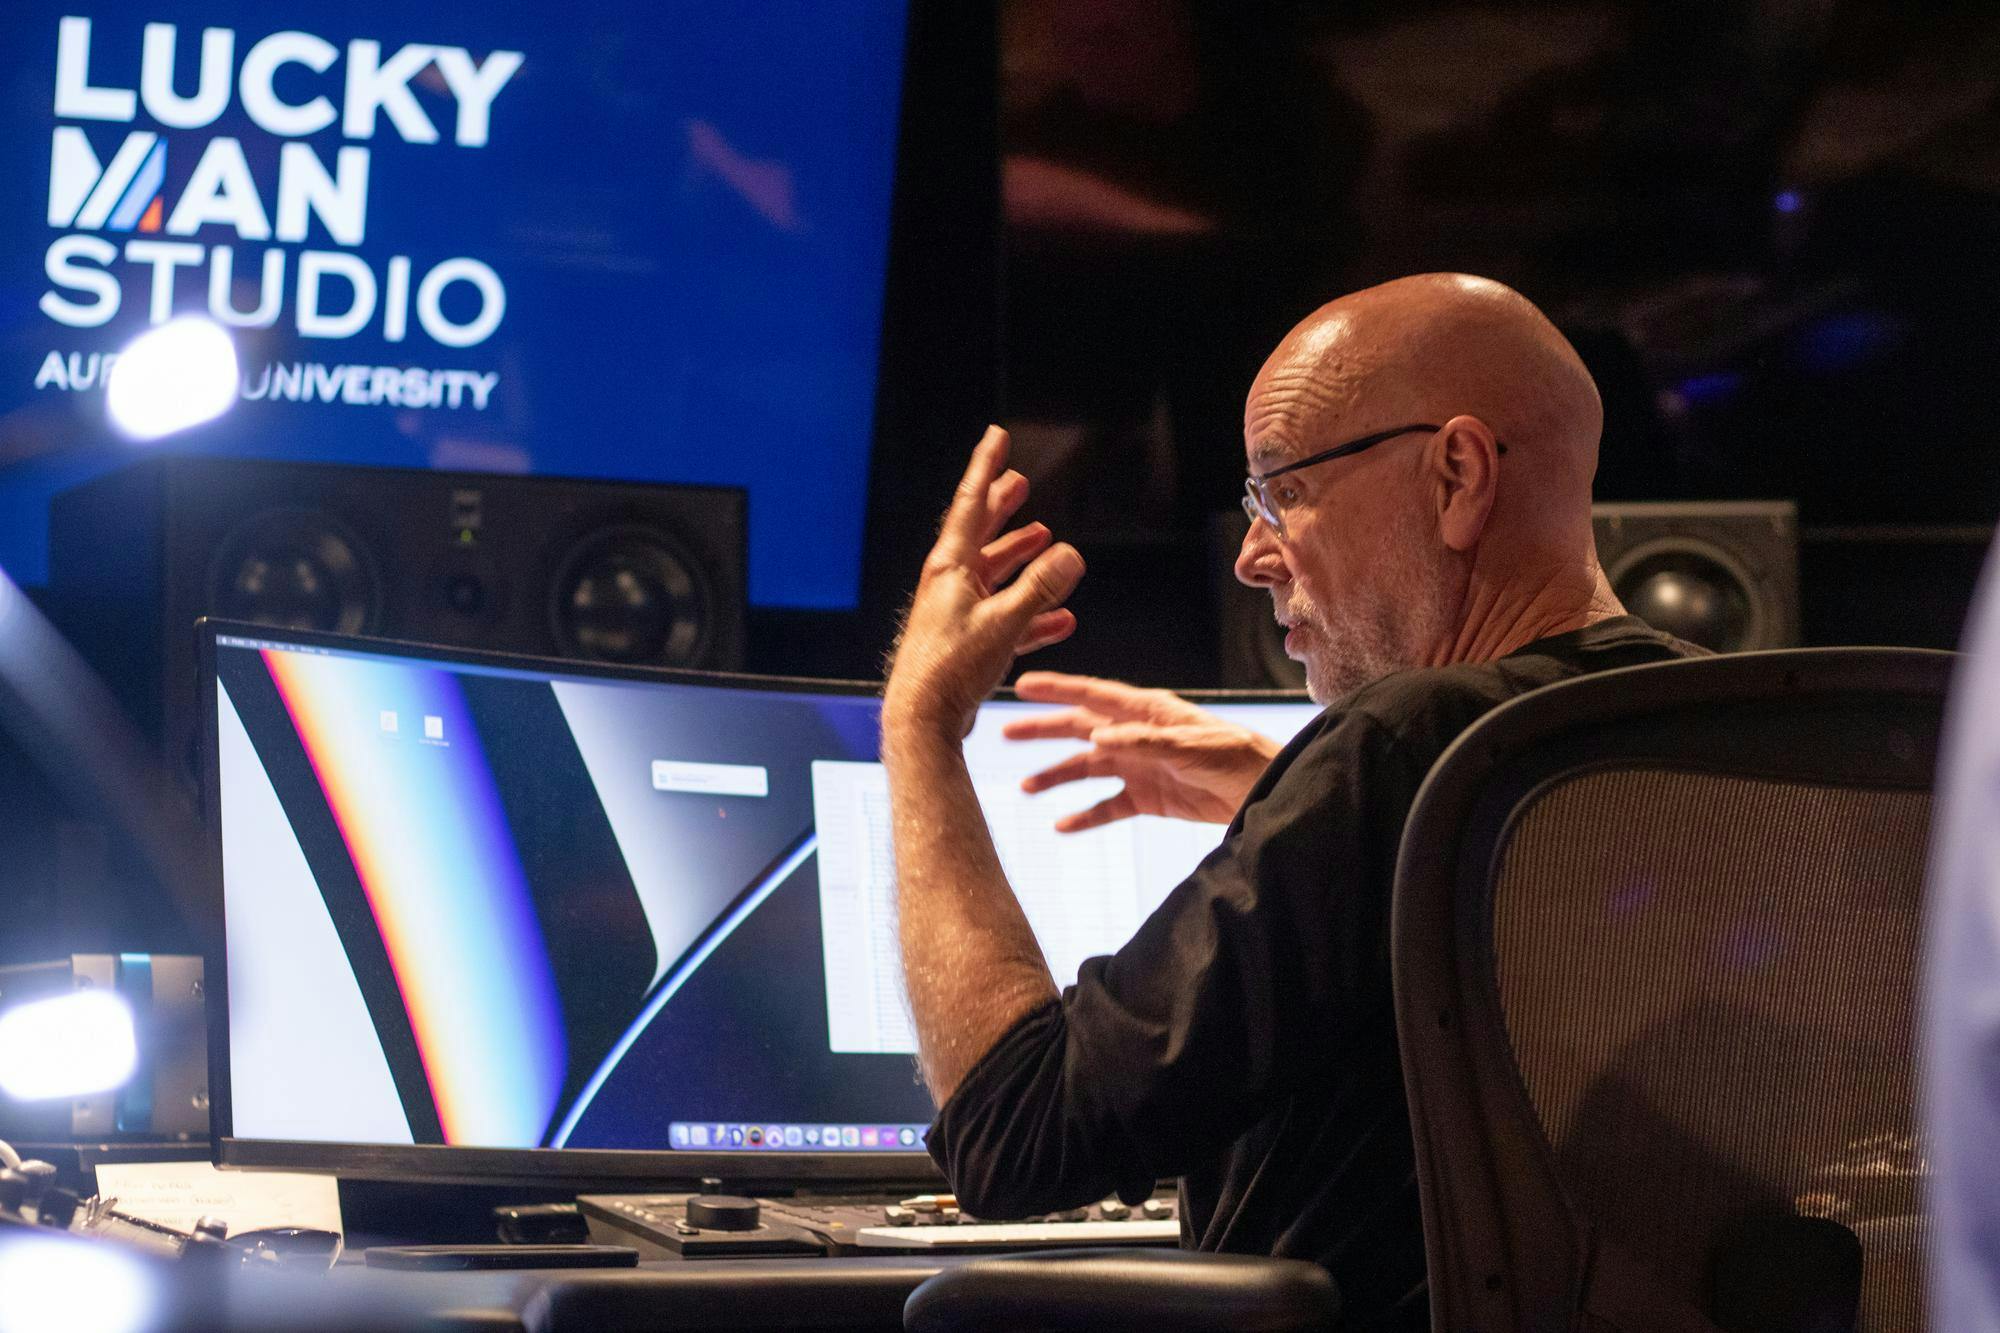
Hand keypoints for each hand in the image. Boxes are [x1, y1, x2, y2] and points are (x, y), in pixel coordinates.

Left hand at [883, 426, 1085, 739]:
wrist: (922, 720)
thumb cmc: (952, 669)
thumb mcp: (1004, 623)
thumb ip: (1039, 589)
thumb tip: (1070, 554)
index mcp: (951, 568)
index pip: (972, 504)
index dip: (986, 468)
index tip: (996, 437)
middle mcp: (950, 584)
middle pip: (980, 534)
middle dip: (1002, 507)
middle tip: (1017, 482)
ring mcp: (957, 613)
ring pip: (993, 575)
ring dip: (1018, 557)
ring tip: (1041, 539)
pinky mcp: (967, 644)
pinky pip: (1005, 619)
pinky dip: (1031, 615)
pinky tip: (1060, 620)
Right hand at [1002, 672, 1282, 831]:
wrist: (1263, 790)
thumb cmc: (1233, 756)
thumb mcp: (1188, 746)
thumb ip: (1142, 742)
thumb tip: (1094, 739)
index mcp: (1146, 711)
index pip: (1093, 695)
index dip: (1057, 689)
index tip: (1022, 683)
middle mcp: (1136, 735)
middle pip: (1080, 730)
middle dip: (1043, 730)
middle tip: (1005, 733)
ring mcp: (1140, 766)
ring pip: (1088, 769)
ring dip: (1057, 776)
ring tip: (1026, 788)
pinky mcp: (1149, 798)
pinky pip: (1109, 806)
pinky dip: (1086, 815)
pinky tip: (1061, 825)